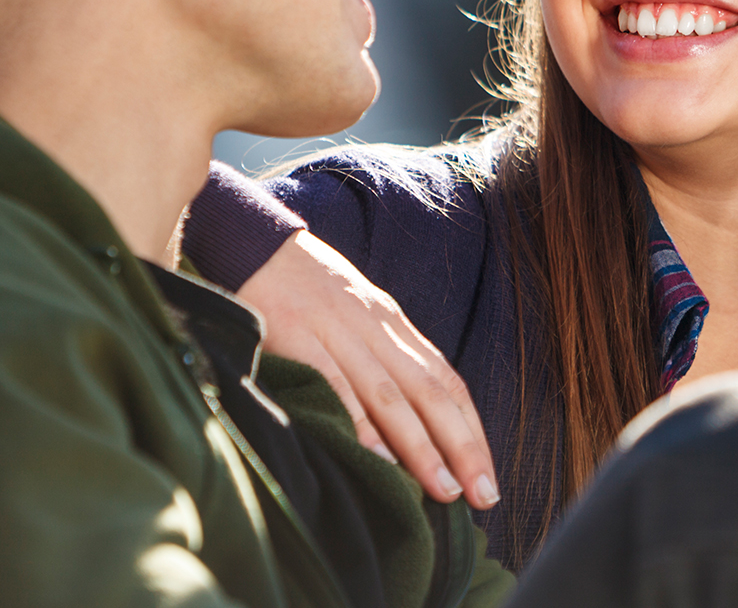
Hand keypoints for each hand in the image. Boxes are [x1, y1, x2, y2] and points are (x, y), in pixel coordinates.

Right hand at [239, 230, 498, 506]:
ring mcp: (338, 332)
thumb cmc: (304, 288)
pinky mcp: (298, 338)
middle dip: (462, 445)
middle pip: (431, 392)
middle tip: (482, 493)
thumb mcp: (354, 314)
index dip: (470, 428)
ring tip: (442, 489)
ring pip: (391, 396)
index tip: (486, 472)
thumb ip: (379, 358)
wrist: (251, 243)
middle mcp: (376, 328)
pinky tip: (377, 459)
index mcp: (391, 323)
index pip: (445, 379)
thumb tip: (407, 419)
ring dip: (421, 447)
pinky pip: (335, 387)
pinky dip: (358, 424)